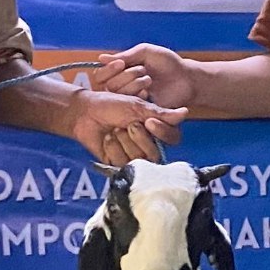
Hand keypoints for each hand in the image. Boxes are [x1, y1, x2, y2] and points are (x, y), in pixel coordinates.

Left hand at [70, 87, 186, 162]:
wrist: (85, 113)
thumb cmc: (110, 105)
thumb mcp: (137, 106)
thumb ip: (161, 113)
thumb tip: (185, 112)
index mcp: (154, 129)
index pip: (172, 138)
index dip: (161, 132)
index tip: (148, 121)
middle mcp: (146, 144)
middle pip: (154, 153)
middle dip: (138, 137)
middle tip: (126, 125)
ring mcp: (132, 155)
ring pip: (138, 159)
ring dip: (124, 142)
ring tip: (114, 130)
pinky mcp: (117, 165)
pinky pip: (122, 163)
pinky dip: (113, 148)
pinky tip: (107, 139)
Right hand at [98, 44, 198, 109]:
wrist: (186, 78)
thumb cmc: (168, 63)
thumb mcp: (145, 52)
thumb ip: (125, 56)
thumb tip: (101, 58)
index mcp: (121, 73)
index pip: (101, 75)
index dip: (109, 69)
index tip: (122, 64)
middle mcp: (122, 87)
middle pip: (109, 85)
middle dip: (126, 76)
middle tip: (143, 71)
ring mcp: (131, 100)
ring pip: (118, 95)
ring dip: (133, 85)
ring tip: (149, 80)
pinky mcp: (140, 111)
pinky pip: (130, 106)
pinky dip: (138, 96)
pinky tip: (149, 92)